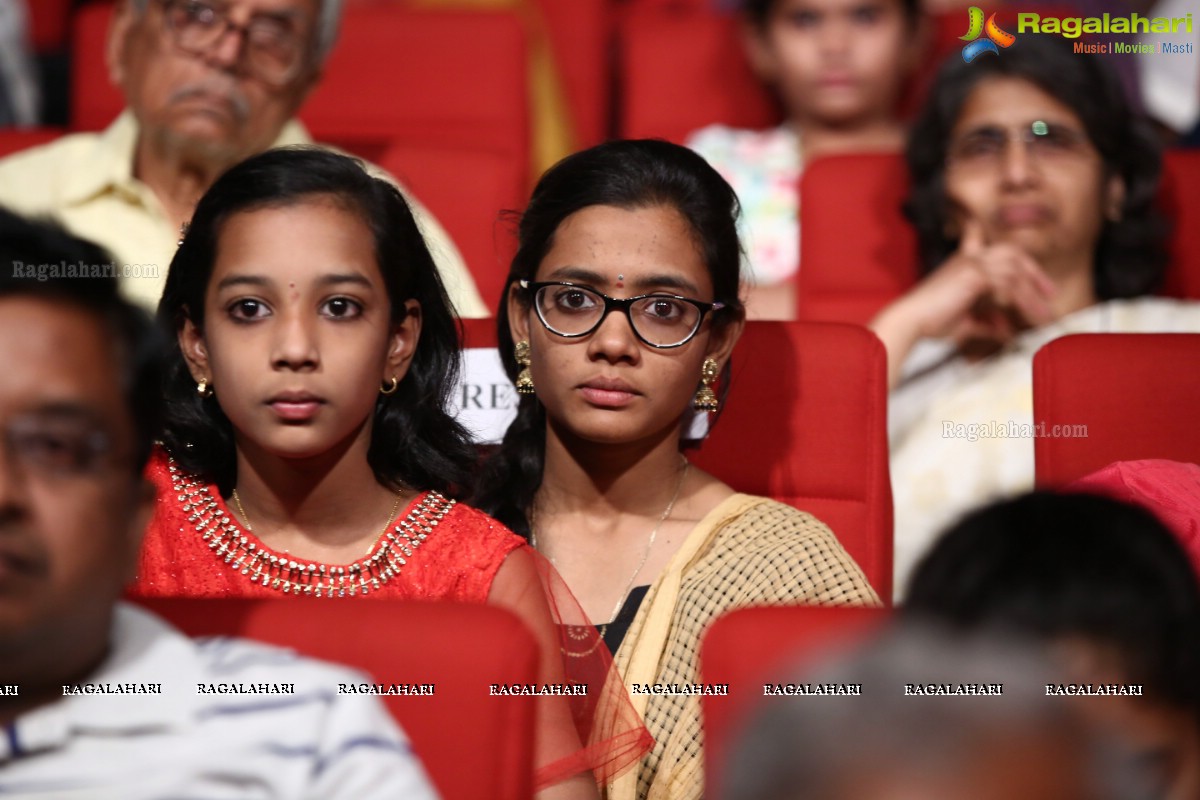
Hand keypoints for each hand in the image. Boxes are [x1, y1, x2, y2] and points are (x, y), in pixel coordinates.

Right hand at [870, 219, 1057, 386]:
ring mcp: (973, 263)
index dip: (1011, 254)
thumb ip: (987, 324)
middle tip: (1050, 293)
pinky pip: (1010, 285)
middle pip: (1013, 253)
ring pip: (1015, 273)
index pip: (992, 247)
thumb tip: (1006, 333)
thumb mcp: (965, 322)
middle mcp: (970, 257)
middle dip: (1034, 272)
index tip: (1031, 272)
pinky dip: (1023, 302)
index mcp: (964, 262)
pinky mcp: (975, 274)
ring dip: (1033, 295)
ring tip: (1044, 316)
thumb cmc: (930, 321)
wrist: (910, 320)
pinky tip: (1028, 317)